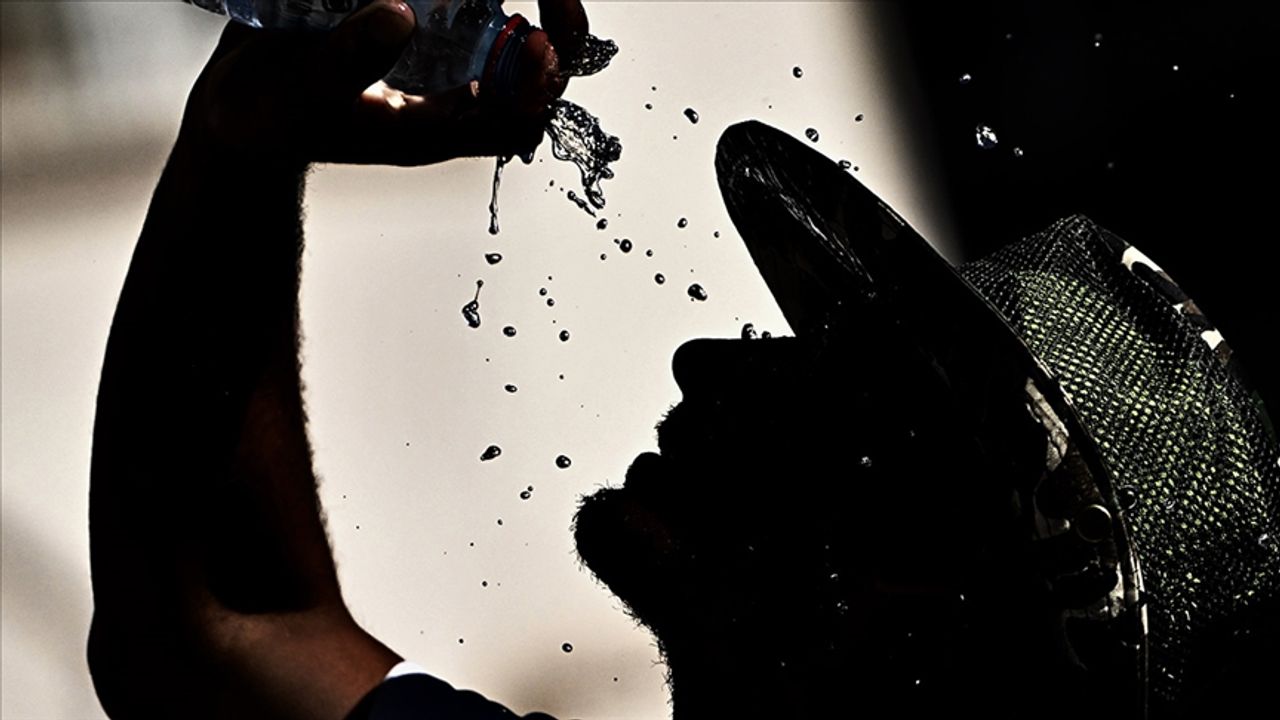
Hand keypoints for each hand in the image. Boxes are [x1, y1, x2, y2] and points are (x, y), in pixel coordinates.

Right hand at [181, 0, 589, 165]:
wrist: (244, 108)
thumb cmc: (270, 115)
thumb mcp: (302, 88)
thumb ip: (348, 58)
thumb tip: (401, 17)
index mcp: (431, 130)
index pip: (515, 122)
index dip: (538, 85)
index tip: (537, 37)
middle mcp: (449, 104)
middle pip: (533, 86)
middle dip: (559, 41)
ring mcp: (441, 74)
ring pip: (513, 51)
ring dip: (532, 19)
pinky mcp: (425, 46)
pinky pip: (476, 27)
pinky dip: (488, 8)